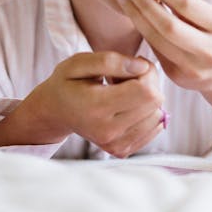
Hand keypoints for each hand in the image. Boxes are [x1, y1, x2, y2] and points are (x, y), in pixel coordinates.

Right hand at [23, 51, 163, 157]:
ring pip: (157, 116)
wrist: (55, 112)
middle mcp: (107, 131)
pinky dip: (146, 113)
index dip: (147, 71)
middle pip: (154, 102)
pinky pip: (153, 128)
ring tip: (125, 91)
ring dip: (147, 99)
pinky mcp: (121, 150)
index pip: (145, 91)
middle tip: (128, 76)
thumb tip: (142, 67)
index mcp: (96, 107)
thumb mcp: (78, 63)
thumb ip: (110, 61)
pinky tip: (127, 105)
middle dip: (149, 83)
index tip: (133, 64)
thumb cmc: (67, 82)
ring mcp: (115, 144)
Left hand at [113, 0, 211, 93]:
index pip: (186, 4)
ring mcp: (192, 67)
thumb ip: (189, 1)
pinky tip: (131, 12)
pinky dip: (141, 27)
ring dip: (134, 14)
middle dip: (143, 2)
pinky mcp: (176, 76)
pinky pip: (153, 48)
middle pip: (168, 25)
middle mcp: (209, 50)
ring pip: (155, 39)